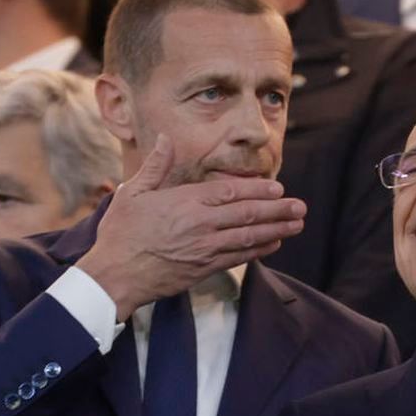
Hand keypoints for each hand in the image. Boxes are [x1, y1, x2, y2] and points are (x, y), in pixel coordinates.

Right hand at [75, 136, 305, 318]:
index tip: (277, 187)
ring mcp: (205, 249)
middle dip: (277, 209)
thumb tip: (165, 139)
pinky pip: (239, 258)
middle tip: (300, 206)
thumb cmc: (121, 234)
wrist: (114, 276)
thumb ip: (155, 166)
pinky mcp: (204, 269)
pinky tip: (274, 243)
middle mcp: (200, 224)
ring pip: (249, 237)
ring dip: (276, 229)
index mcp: (185, 202)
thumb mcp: (133, 193)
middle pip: (247, 214)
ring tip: (297, 223)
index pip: (230, 192)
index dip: (257, 189)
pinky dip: (259, 250)